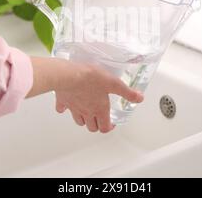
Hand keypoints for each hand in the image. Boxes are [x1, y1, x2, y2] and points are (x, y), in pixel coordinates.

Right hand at [28, 57, 143, 132]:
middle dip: (97, 125)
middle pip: (91, 127)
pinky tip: (67, 104)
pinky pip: (62, 109)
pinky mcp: (63, 101)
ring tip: (87, 113)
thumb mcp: (114, 83)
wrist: (69, 74)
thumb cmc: (90, 78)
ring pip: (79, 121)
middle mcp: (86, 112)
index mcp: (99, 109)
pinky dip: (65, 109)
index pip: (104, 128)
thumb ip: (127, 92)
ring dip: (84, 120)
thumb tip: (139, 98)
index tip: (111, 123)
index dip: (109, 127)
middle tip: (100, 118)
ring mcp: (74, 108)